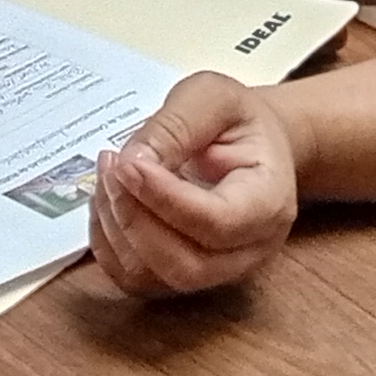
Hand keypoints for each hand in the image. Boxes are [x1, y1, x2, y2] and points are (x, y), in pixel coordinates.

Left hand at [90, 70, 296, 299]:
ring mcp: (216, 271)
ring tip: (106, 175)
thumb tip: (133, 162)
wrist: (247, 145)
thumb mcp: (213, 97)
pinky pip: (135, 279)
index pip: (218, 222)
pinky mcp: (182, 275)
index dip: (164, 198)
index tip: (126, 163)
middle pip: (186, 266)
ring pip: (156, 278)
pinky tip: (107, 200)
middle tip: (112, 165)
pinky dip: (107, 243)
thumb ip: (177, 125)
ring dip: (115, 228)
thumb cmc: (236, 122)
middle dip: (134, 218)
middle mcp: (248, 251)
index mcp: (269, 203)